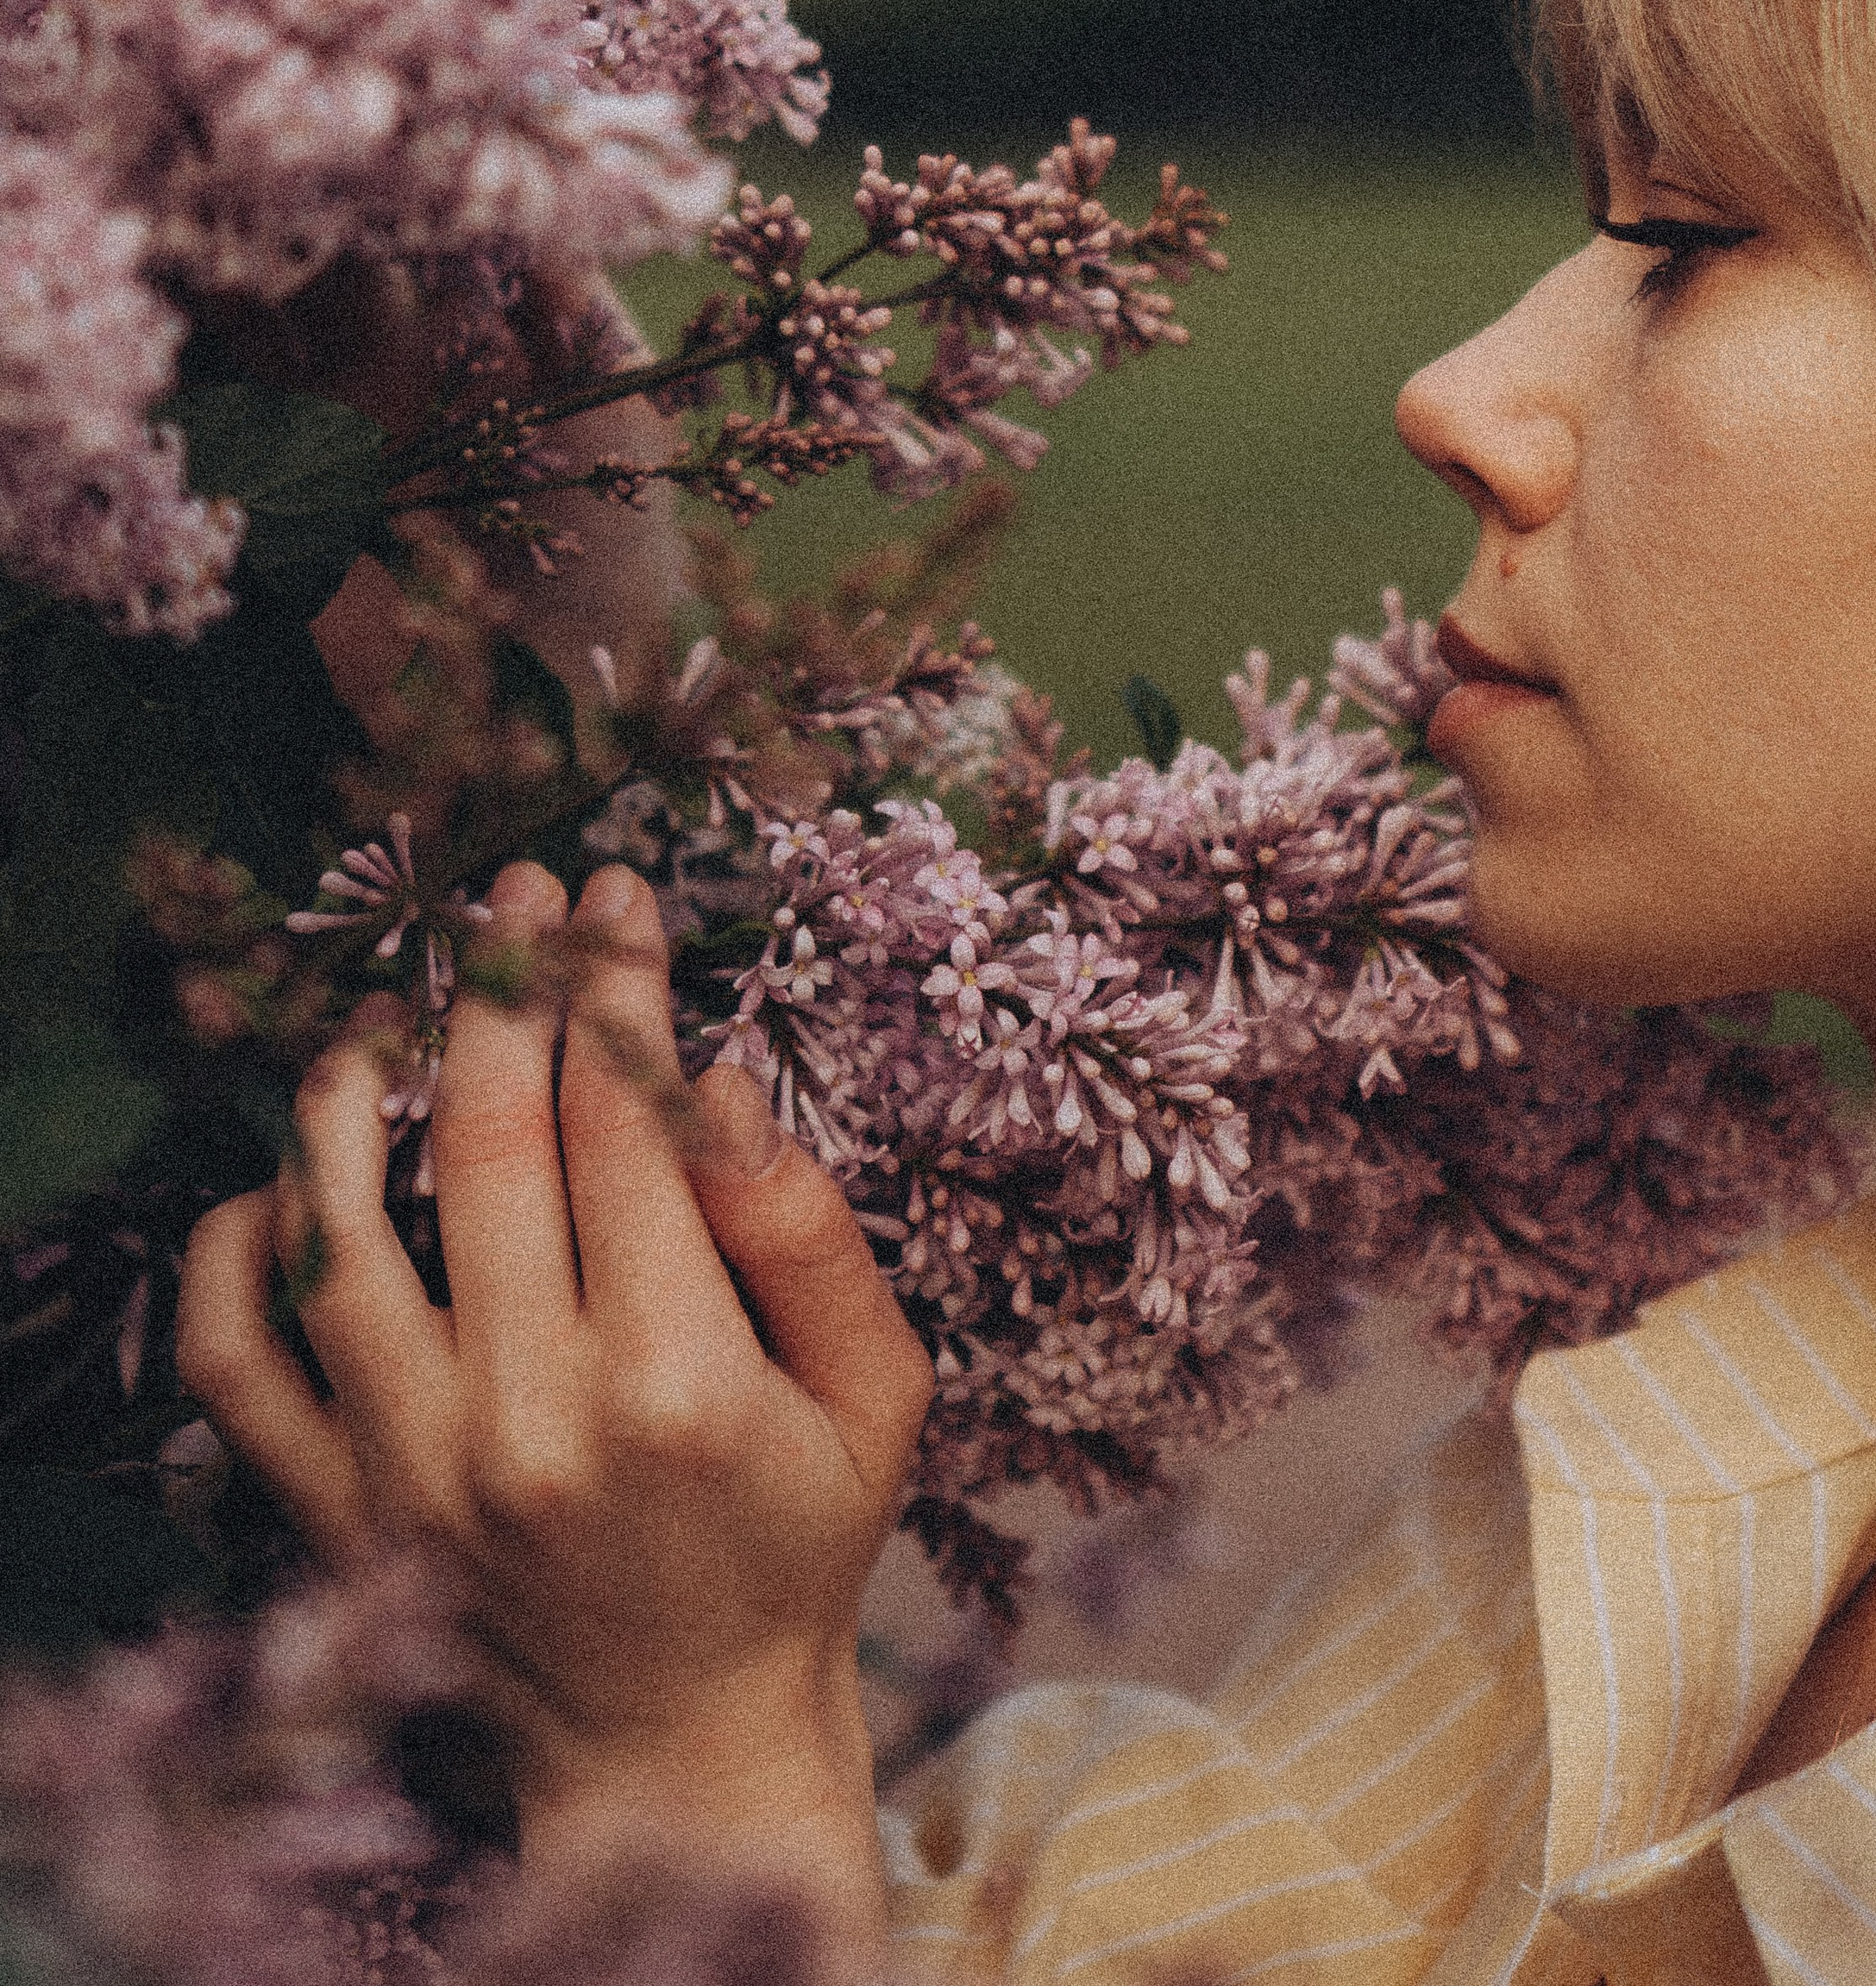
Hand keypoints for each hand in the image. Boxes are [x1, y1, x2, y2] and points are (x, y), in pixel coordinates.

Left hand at [177, 861, 934, 1946]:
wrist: (681, 1742)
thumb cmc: (795, 1542)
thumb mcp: (877, 1393)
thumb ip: (810, 1233)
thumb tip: (714, 1085)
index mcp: (676, 1379)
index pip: (622, 1121)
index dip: (617, 985)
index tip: (615, 900)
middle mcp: (529, 1418)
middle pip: (487, 1142)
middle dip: (505, 987)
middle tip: (518, 901)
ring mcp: (414, 1472)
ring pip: (339, 1234)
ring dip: (353, 1095)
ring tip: (386, 1016)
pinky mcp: (337, 1516)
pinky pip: (235, 1366)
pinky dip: (230, 1258)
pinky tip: (272, 1183)